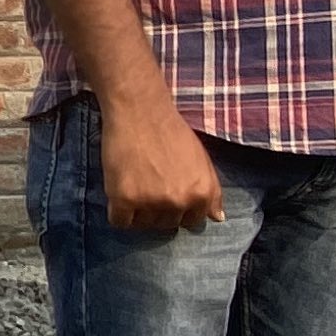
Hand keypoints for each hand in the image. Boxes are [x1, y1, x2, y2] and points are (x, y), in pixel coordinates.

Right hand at [102, 106, 224, 232]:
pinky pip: (120, 222)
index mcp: (202, 193)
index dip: (178, 208)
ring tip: (135, 182)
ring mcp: (152, 202)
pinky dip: (118, 212)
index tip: (167, 190)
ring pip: (143, 225)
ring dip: (137, 211)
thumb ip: (212, 191)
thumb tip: (217, 218)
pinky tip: (120, 191)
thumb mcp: (202, 160)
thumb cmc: (171, 131)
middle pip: (166, 224)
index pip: (191, 222)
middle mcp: (180, 201)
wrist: (139, 110)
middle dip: (157, 208)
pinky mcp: (124, 199)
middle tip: (148, 182)